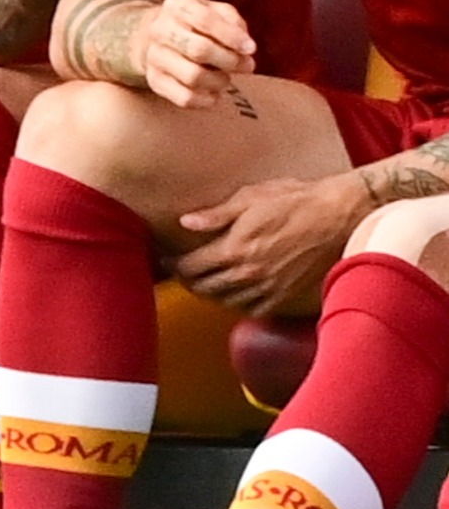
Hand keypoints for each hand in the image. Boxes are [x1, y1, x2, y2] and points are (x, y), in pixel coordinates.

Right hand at [133, 0, 256, 107]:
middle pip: (198, 49)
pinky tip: (214, 92)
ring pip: (193, 76)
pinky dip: (207, 100)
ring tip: (226, 78)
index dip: (232, 36)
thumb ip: (233, 22)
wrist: (155, 36)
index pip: (204, 19)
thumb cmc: (196, 24)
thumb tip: (246, 47)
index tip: (251, 48)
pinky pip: (185, 98)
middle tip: (245, 66)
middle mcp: (160, 29)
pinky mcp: (154, 80)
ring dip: (220, 81)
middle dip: (230, 61)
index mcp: (177, 6)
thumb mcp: (215, 10)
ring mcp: (154, 56)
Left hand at [174, 173, 367, 312]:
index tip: (168, 260)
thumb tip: (185, 223)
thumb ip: (215, 215)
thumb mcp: (250, 198)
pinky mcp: (288, 295)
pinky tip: (235, 295)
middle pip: (205, 288)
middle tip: (181, 273)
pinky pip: (255, 310)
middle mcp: (249, 273)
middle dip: (189, 281)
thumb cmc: (295, 201)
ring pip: (227, 301)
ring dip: (211, 294)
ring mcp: (270, 287)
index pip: (192, 267)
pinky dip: (239, 305)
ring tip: (204, 284)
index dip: (175, 265)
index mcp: (235, 249)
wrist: (339, 216)